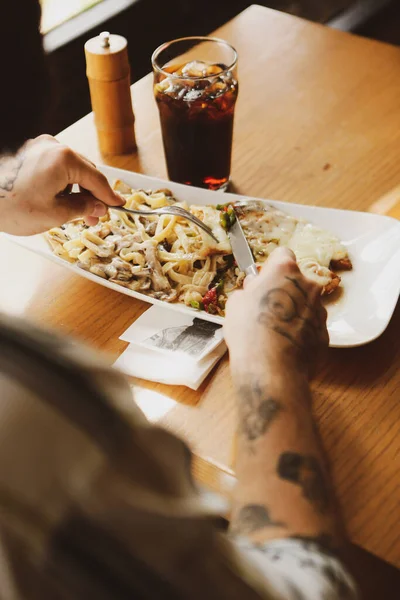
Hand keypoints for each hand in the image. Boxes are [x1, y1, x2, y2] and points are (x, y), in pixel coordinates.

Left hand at [0, 135, 122, 234]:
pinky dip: (62, 183)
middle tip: (95, 218)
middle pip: (84, 171)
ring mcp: (39, 147)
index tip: (119, 206)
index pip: (96, 179)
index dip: (109, 196)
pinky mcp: (28, 153)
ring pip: (70, 169)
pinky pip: (55, 167)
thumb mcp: (54, 215)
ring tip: (75, 213)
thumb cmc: (12, 207)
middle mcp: (53, 146)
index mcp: (64, 158)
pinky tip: (59, 200)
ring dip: (77, 190)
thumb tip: (98, 207)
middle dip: (92, 195)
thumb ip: (82, 208)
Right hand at [224, 247, 328, 374]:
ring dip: (292, 312)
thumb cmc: (249, 331)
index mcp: (285, 270)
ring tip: (273, 332)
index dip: (270, 268)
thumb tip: (253, 291)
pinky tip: (284, 346)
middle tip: (264, 309)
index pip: (283, 255)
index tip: (262, 281)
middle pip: (296, 281)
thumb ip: (248, 291)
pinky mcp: (325, 333)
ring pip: (304, 304)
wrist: (271, 369)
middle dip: (283, 291)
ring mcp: (320, 310)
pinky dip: (300, 333)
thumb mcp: (235, 303)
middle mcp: (308, 285)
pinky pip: (310, 327)